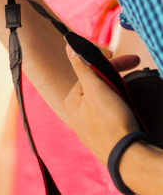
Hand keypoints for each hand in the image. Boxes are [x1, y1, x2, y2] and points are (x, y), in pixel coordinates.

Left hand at [64, 45, 141, 163]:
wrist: (128, 157)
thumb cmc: (111, 122)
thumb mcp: (96, 89)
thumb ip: (82, 68)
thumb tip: (69, 47)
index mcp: (71, 102)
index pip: (90, 75)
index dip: (111, 66)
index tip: (132, 60)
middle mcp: (76, 116)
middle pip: (97, 88)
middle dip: (116, 79)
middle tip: (135, 69)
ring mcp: (89, 129)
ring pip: (105, 103)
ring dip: (119, 95)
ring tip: (132, 97)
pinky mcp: (103, 139)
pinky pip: (110, 117)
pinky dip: (120, 110)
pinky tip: (128, 112)